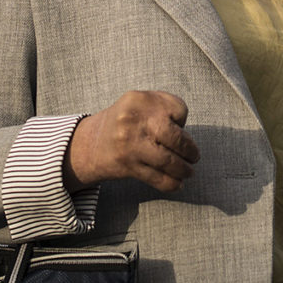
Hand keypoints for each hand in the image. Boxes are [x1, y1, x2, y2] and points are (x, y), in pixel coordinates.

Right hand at [65, 91, 195, 192]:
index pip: (178, 108)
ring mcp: (129, 144)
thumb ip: (163, 107)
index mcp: (139, 99)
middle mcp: (132, 120)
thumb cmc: (123, 123)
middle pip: (175, 136)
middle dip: (190, 150)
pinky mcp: (126, 165)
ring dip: (184, 170)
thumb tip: (187, 135)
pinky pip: (157, 178)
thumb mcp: (137, 104)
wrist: (87, 144)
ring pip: (168, 161)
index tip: (177, 126)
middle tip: (194, 157)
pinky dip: (171, 183)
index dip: (183, 119)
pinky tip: (178, 183)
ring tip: (188, 172)